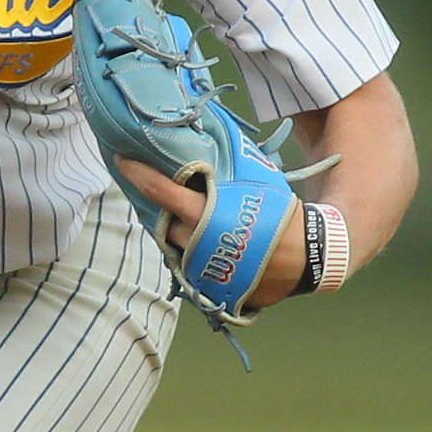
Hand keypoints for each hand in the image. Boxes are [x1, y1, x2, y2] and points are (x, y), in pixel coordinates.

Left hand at [117, 161, 307, 306]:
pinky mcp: (209, 288)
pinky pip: (188, 266)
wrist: (309, 258)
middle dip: (162, 207)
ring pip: (173, 246)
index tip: (122, 160)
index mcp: (207, 215)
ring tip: (185, 216)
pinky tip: (198, 240)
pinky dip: (189, 252)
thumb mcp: (256, 184)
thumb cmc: (282, 215)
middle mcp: (197, 245)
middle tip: (164, 191)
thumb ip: (227, 170)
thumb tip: (203, 143)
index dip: (139, 174)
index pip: (162, 192)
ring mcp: (201, 270)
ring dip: (174, 230)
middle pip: (163, 222)